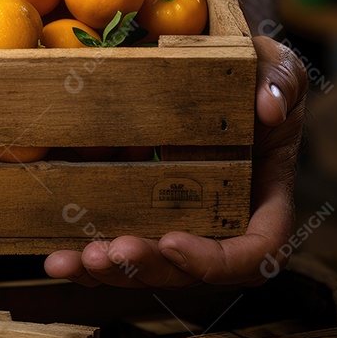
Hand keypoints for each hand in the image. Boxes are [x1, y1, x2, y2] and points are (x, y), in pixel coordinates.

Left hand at [44, 36, 307, 287]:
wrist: (206, 71)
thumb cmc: (250, 73)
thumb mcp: (274, 66)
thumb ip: (280, 80)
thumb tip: (268, 107)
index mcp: (261, 199)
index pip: (255, 252)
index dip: (215, 259)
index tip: (174, 240)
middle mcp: (218, 220)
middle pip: (189, 268)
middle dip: (149, 267)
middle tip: (112, 251)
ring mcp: (176, 221)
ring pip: (147, 266)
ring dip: (110, 271)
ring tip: (76, 259)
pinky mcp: (137, 212)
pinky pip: (115, 246)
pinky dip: (85, 259)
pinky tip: (56, 259)